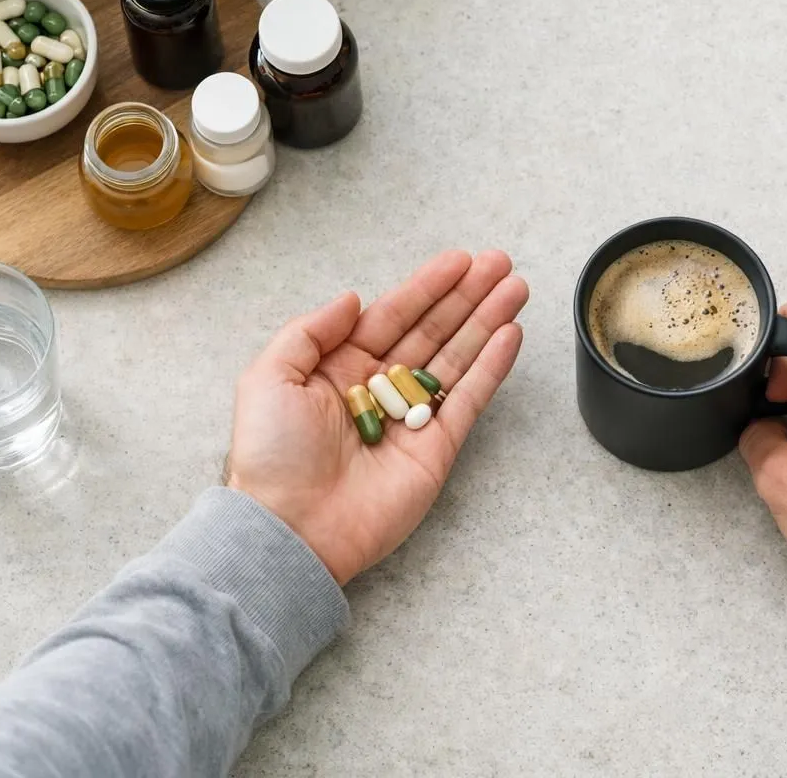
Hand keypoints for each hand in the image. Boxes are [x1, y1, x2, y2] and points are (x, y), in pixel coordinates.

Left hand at [223, 250, 527, 583]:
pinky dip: (491, 367)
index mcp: (339, 369)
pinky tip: (510, 335)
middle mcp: (380, 389)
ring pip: (457, 358)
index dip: (427, 287)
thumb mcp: (270, 376)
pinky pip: (469, 399)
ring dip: (487, 321)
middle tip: (500, 262)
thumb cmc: (271, 456)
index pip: (392, 316)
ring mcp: (412, 418)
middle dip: (467, 296)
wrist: (291, 527)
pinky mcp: (436, 449)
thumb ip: (310, 331)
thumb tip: (354, 299)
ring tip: (516, 288)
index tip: (460, 260)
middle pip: (433, 331)